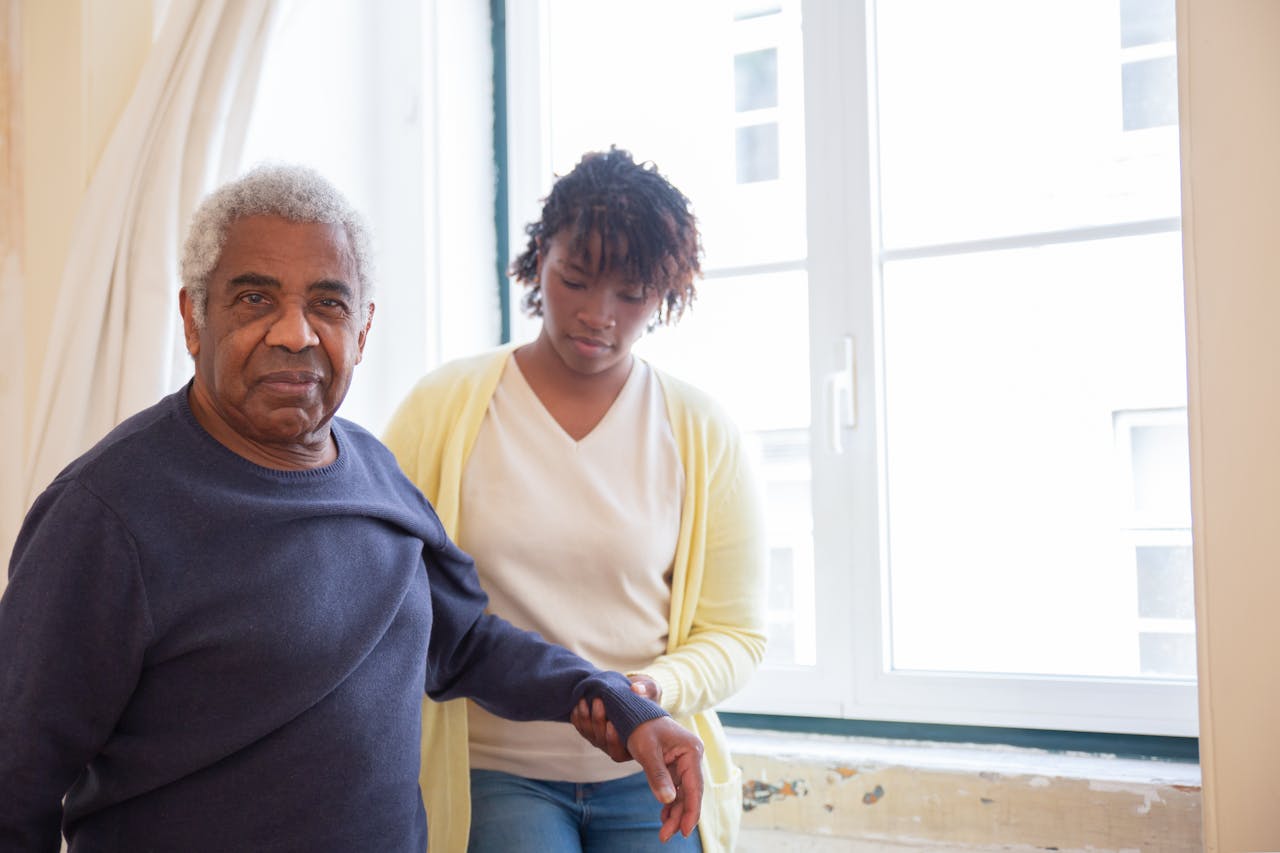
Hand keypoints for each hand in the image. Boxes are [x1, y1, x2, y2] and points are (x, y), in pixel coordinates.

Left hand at [571, 675, 661, 761]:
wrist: (632, 693)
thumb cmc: (646, 696)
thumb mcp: (650, 691)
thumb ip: (646, 690)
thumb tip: (636, 689)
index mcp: (634, 743)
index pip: (619, 752)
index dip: (613, 740)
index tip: (611, 724)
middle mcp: (616, 746)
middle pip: (601, 742)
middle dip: (597, 722)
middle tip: (598, 701)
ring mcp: (602, 739)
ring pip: (589, 735)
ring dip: (585, 718)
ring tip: (584, 700)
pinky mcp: (592, 731)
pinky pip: (581, 728)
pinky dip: (577, 718)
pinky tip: (577, 706)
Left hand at [626, 716, 703, 841]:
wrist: (634, 710)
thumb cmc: (641, 726)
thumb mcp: (646, 750)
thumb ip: (657, 776)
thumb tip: (667, 802)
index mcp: (691, 751)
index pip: (695, 787)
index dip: (690, 811)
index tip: (684, 832)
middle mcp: (691, 757)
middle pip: (689, 793)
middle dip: (679, 816)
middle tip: (666, 836)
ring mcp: (684, 762)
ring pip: (682, 793)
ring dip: (674, 812)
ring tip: (664, 832)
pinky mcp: (674, 765)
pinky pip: (675, 788)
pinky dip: (669, 802)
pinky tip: (664, 816)